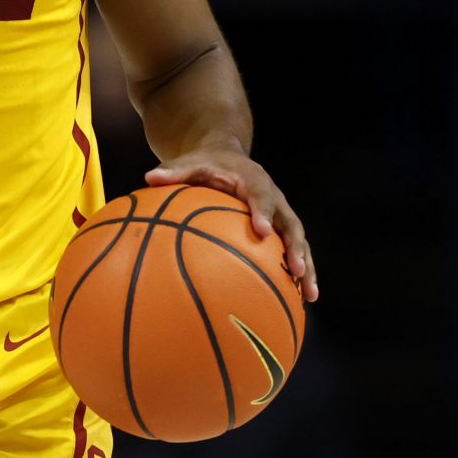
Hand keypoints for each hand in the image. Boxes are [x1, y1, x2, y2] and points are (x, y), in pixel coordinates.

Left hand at [147, 150, 315, 301]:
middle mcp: (275, 199)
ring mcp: (281, 216)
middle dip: (296, 247)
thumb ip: (174, 171)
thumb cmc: (206, 164)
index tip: (262, 231)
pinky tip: (298, 301)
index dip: (264, 212)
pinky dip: (298, 274)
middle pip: (292, 224)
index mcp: (255, 181)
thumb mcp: (190, 163)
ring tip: (308, 295)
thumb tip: (149, 177)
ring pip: (299, 242)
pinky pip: (292, 252)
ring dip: (306, 268)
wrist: (228, 157)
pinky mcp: (280, 230)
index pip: (262, 196)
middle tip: (295, 269)